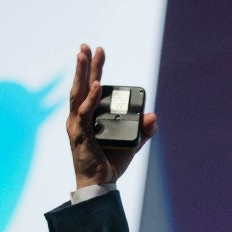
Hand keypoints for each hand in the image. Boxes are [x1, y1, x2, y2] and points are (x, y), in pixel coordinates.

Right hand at [67, 45, 157, 188]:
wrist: (101, 185)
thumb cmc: (111, 163)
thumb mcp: (133, 143)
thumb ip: (144, 130)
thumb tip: (153, 116)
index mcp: (88, 116)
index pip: (89, 88)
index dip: (93, 69)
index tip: (98, 51)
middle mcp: (79, 118)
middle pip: (80, 85)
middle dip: (83, 65)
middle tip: (86, 46)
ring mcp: (77, 126)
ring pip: (78, 94)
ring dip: (81, 73)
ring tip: (84, 56)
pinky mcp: (80, 135)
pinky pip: (85, 113)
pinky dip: (91, 98)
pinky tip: (97, 85)